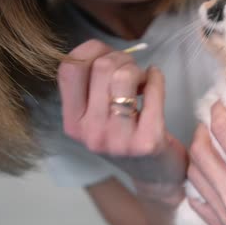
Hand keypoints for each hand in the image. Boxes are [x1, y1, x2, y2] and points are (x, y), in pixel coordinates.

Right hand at [57, 40, 185, 204]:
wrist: (156, 176)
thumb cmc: (127, 136)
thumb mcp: (97, 117)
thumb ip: (91, 86)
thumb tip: (101, 48)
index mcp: (73, 123)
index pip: (68, 69)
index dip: (90, 50)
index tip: (106, 53)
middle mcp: (90, 133)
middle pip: (101, 67)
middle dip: (121, 58)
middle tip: (132, 69)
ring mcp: (117, 140)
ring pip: (123, 76)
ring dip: (137, 68)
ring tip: (142, 80)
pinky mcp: (146, 141)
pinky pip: (153, 90)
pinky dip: (156, 77)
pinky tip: (155, 80)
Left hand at [187, 82, 225, 224]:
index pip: (223, 133)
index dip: (217, 112)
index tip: (219, 104)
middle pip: (200, 153)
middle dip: (202, 132)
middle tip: (210, 124)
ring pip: (194, 176)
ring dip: (197, 156)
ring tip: (208, 146)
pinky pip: (196, 201)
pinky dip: (198, 184)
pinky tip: (208, 174)